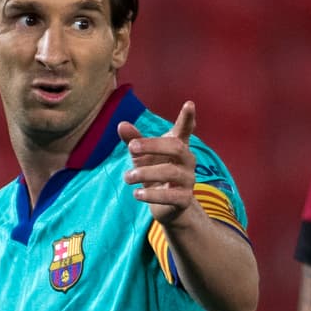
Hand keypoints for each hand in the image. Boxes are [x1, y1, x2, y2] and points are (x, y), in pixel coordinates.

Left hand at [117, 101, 198, 225]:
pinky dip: (152, 195)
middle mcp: (187, 161)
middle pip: (177, 147)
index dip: (187, 118)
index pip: (185, 130)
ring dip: (146, 173)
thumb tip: (121, 124)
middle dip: (153, 145)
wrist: (166, 206)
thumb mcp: (141, 156)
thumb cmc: (154, 174)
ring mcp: (188, 180)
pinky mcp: (184, 199)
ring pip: (171, 172)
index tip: (189, 103)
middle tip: (131, 148)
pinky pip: (171, 196)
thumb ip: (133, 140)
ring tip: (127, 177)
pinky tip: (136, 194)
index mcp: (178, 146)